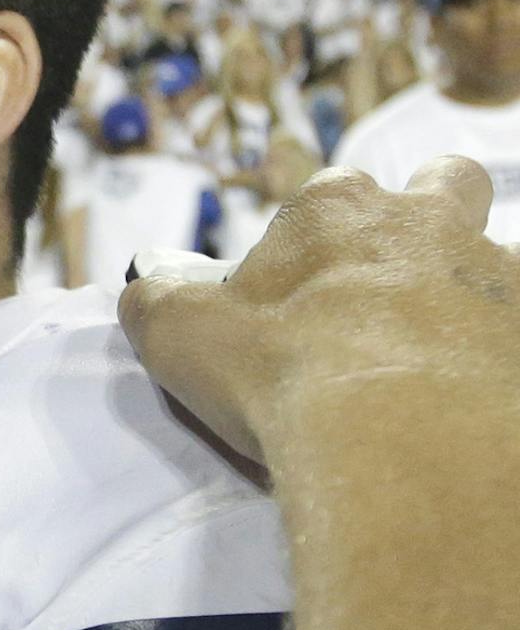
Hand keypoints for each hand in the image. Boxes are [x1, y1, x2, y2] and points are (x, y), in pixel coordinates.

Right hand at [119, 158, 517, 463]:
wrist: (404, 444)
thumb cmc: (280, 370)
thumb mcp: (180, 337)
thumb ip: (159, 304)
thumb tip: (147, 293)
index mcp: (337, 211)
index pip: (330, 193)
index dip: (313, 241)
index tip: (298, 296)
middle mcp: (430, 224)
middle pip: (449, 186)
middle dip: (431, 217)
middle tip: (398, 291)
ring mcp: (501, 278)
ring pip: (496, 267)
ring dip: (470, 302)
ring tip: (439, 372)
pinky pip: (519, 337)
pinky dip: (501, 362)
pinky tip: (474, 404)